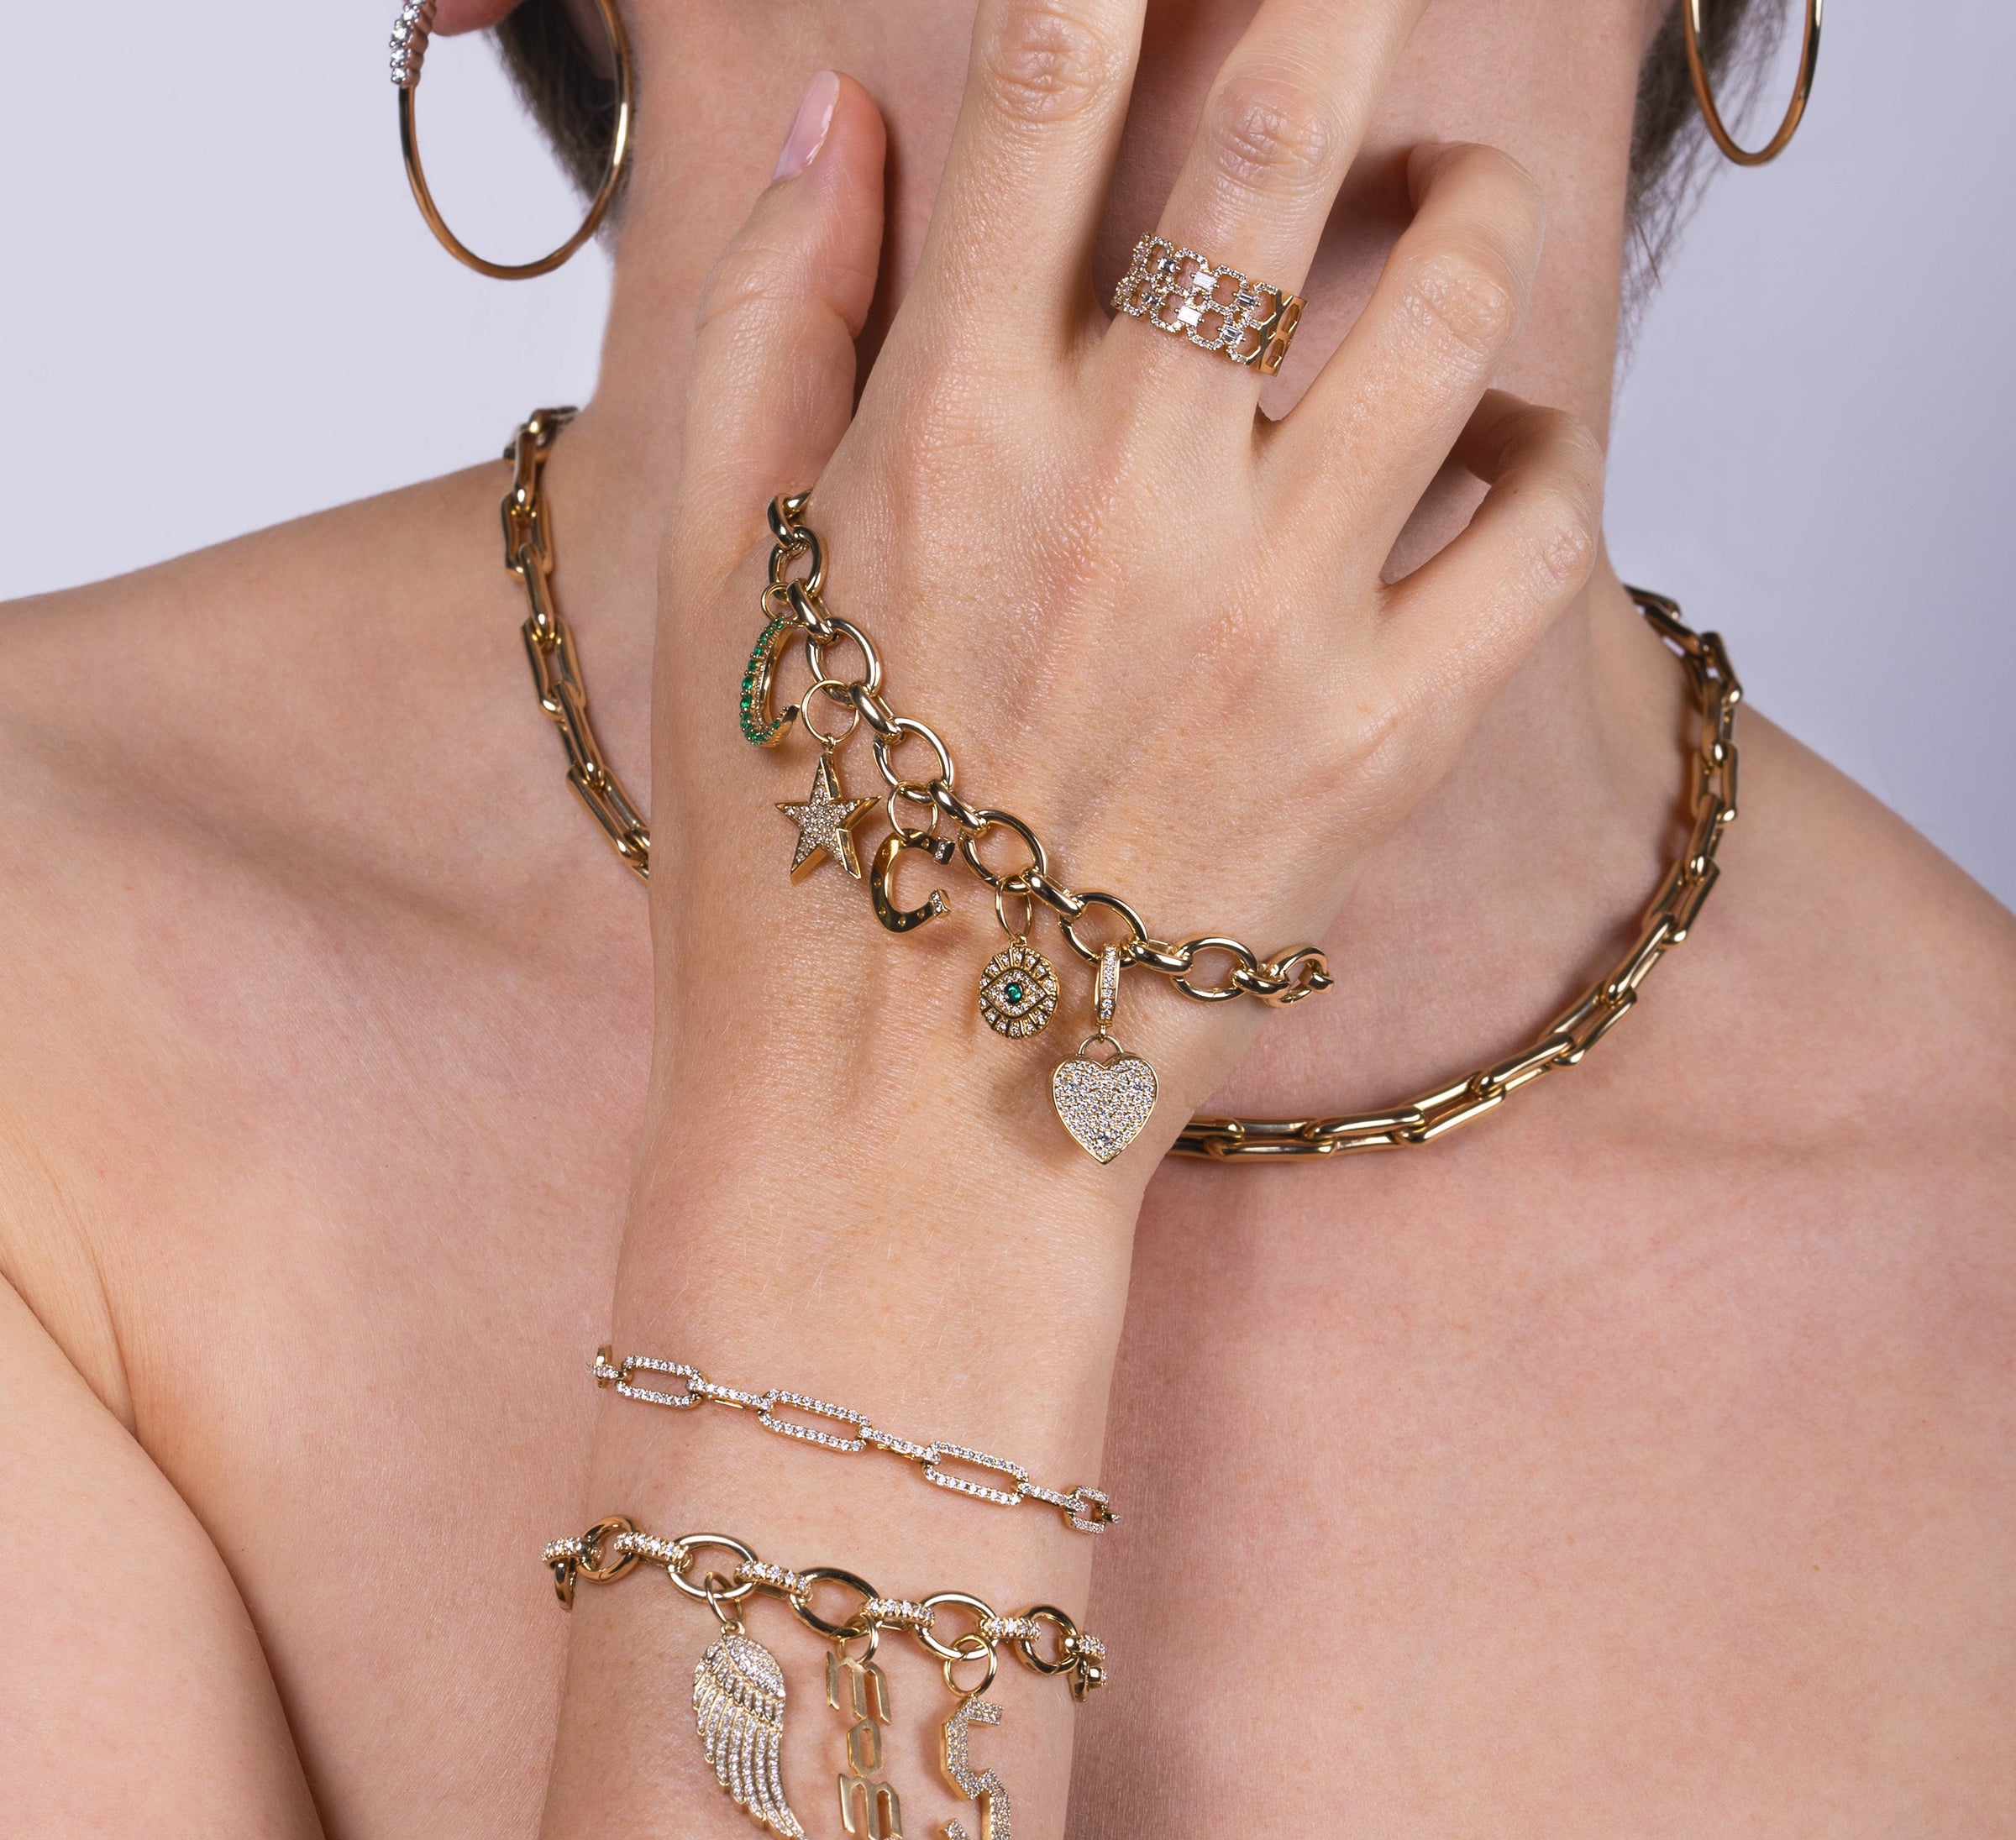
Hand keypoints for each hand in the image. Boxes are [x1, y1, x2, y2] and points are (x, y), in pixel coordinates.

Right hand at [650, 0, 1599, 1197]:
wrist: (897, 1122)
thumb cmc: (786, 856)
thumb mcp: (706, 580)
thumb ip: (768, 320)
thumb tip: (840, 120)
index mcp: (943, 425)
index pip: (1051, 85)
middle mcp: (1126, 488)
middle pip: (1285, 127)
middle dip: (1338, 0)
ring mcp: (1276, 614)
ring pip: (1457, 299)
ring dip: (1468, 208)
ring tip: (1445, 211)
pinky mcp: (1386, 742)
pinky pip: (1544, 530)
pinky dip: (1542, 454)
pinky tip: (1489, 452)